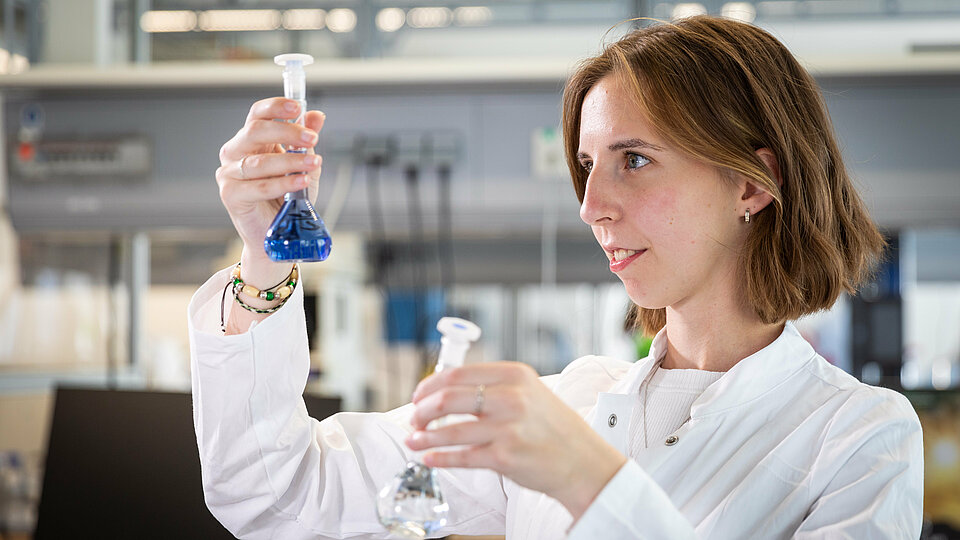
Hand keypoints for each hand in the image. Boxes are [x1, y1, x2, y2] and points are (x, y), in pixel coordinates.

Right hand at [215, 97, 324, 258]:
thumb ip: (306, 141)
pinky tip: (300, 182)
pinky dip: (282, 184)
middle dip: (287, 132)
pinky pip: (258, 187)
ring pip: (259, 162)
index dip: (276, 107)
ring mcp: (229, 173)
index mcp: (251, 140)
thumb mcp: (302, 165)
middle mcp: (235, 152)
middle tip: (312, 139)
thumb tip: (317, 116)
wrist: (279, 233)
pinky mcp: (230, 195)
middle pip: (255, 131)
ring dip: (290, 161)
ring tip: (312, 163)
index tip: (298, 107)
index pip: (258, 114)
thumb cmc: (287, 198)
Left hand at [407, 362, 627, 519]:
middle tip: (414, 419)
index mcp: (514, 374)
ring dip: (424, 437)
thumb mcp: (529, 391)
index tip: (417, 396)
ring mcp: (508, 428)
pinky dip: (440, 458)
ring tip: (413, 440)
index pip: (457, 374)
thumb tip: (446, 390)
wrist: (583, 461)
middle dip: (422, 411)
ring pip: (450, 430)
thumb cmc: (552, 427)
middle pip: (448, 398)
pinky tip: (429, 458)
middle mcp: (511, 397)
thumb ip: (493, 386)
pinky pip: (462, 457)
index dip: (429, 386)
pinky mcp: (505, 457)